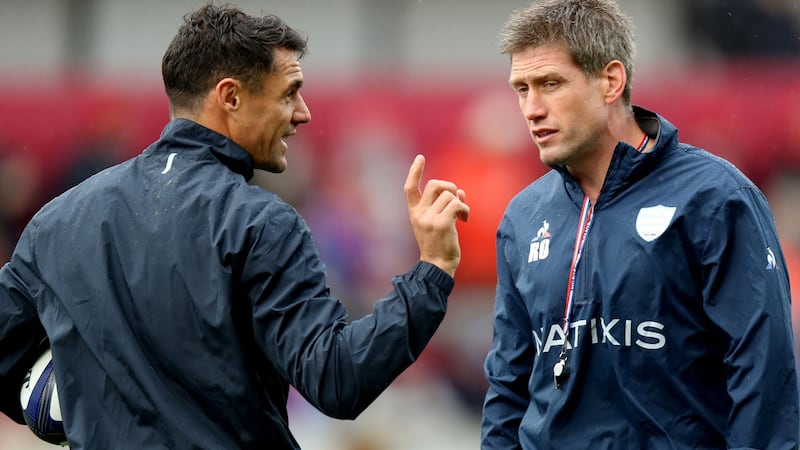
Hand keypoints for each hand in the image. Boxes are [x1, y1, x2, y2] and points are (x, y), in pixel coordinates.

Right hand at [404, 154, 469, 276]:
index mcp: (414, 213)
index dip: (414, 171)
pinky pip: (457, 204)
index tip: (420, 158)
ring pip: (450, 195)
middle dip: (450, 187)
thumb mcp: (436, 223)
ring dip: (460, 202)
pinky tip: (465, 220)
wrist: (437, 267)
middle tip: (456, 200)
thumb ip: (443, 206)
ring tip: (462, 216)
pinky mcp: (441, 224)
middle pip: (435, 185)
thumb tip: (460, 192)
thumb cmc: (439, 245)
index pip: (410, 188)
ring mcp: (429, 219)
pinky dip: (465, 210)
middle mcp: (419, 214)